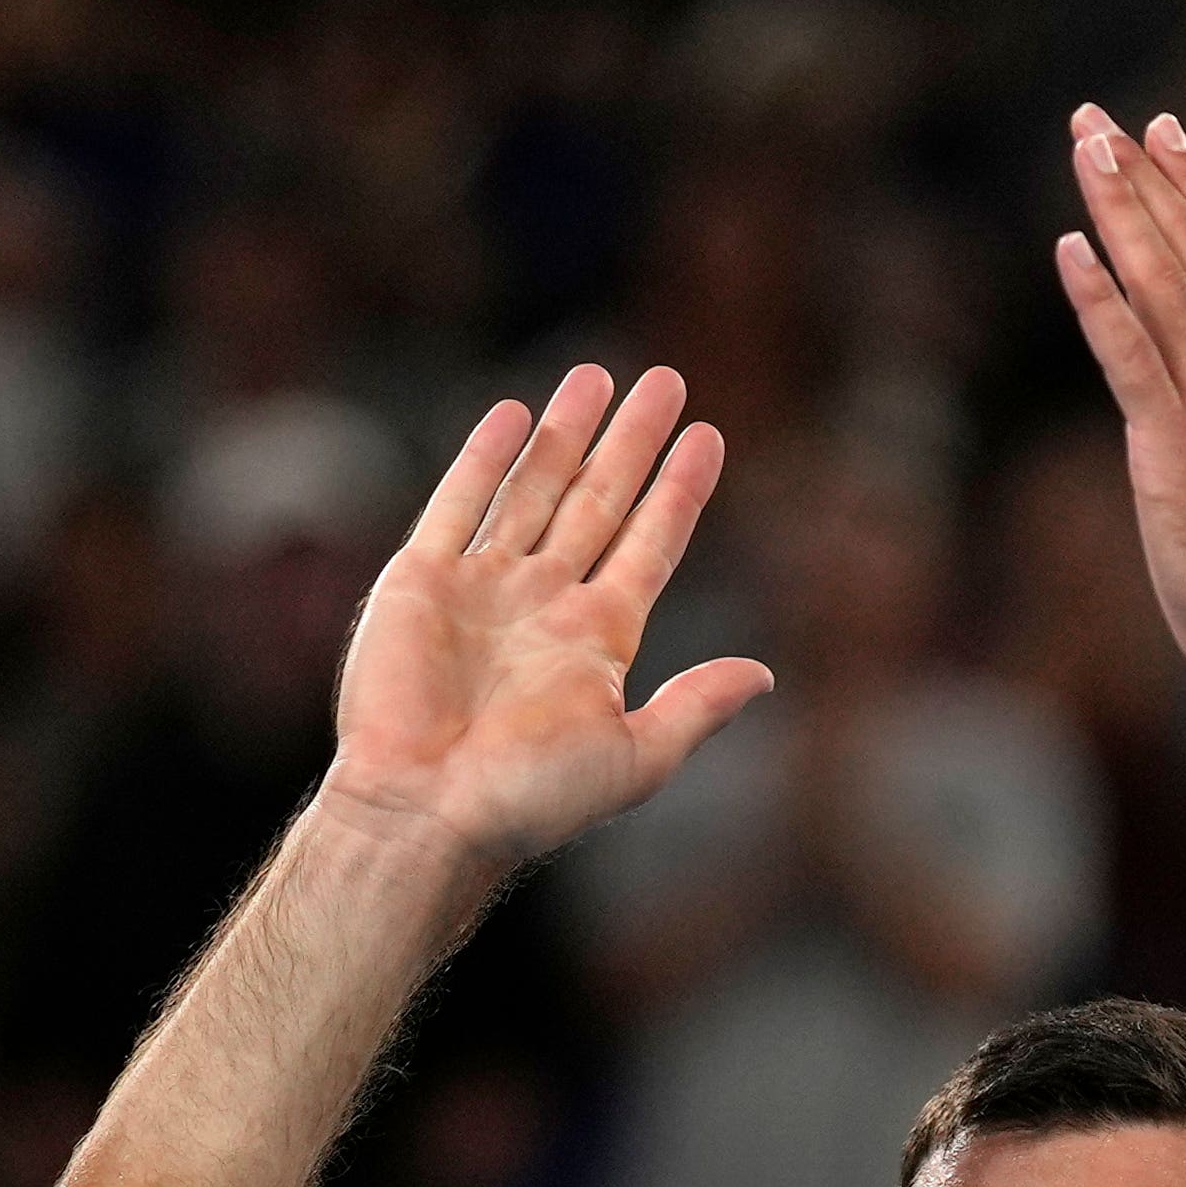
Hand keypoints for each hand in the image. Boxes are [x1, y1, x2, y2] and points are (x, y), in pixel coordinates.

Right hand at [326, 365, 771, 870]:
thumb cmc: (528, 800)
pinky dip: (484, 459)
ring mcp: (482, 589)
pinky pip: (458, 505)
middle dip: (632, 442)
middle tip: (666, 380)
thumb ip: (696, 707)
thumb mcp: (635, 756)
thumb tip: (764, 675)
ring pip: (534, 489)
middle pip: (599, 502)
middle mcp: (542, 605)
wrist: (424, 813)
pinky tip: (514, 414)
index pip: (649, 546)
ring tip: (597, 374)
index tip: (707, 438)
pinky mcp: (421, 582)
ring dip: (566, 434)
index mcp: (596, 641)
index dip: (680, 492)